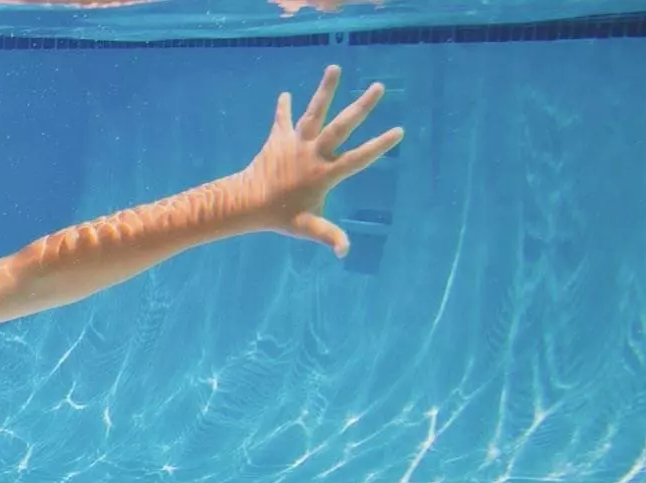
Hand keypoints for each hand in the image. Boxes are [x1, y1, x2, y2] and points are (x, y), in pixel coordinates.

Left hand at [241, 65, 404, 256]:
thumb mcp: (307, 227)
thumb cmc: (280, 216)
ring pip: (314, 111)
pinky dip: (284, 108)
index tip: (399, 131)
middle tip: (380, 87)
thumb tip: (345, 252)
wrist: (246, 202)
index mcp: (325, 173)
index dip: (379, 146)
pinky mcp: (277, 139)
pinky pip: (282, 120)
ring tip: (334, 67)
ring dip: (324, 90)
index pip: (358, 158)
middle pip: (341, 126)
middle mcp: (313, 153)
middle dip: (361, 107)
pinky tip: (285, 95)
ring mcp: (295, 143)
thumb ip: (329, 236)